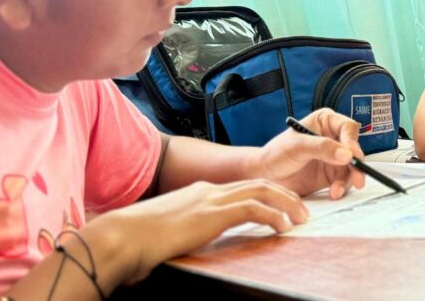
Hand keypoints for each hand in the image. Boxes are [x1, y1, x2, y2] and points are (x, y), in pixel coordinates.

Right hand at [107, 178, 309, 284]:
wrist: (123, 237)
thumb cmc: (138, 240)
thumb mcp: (171, 231)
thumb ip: (188, 231)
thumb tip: (189, 242)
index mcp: (200, 192)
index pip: (241, 186)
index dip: (266, 194)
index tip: (282, 206)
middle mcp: (209, 190)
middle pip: (257, 182)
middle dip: (284, 194)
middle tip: (302, 210)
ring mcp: (211, 199)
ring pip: (261, 190)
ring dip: (286, 203)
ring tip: (301, 218)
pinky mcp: (212, 213)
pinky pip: (253, 209)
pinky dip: (273, 215)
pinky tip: (282, 227)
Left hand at [252, 108, 366, 198]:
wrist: (264, 176)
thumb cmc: (275, 153)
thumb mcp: (297, 147)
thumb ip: (322, 148)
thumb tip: (346, 153)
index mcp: (325, 122)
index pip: (347, 128)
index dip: (352, 141)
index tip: (351, 156)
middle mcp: (333, 138)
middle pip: (354, 149)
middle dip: (356, 165)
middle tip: (357, 177)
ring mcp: (333, 158)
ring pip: (352, 167)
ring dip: (348, 180)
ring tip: (337, 190)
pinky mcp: (331, 175)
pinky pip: (344, 181)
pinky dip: (341, 188)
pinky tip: (334, 193)